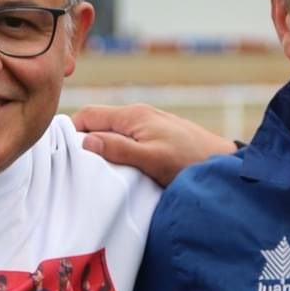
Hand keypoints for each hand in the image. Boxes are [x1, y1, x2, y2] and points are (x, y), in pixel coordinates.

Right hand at [73, 103, 236, 185]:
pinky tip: (119, 173)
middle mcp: (139, 116)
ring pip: (112, 135)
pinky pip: (128, 143)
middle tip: (76, 170)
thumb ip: (118, 149)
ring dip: (103, 152)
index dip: (72, 133)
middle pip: (98, 124)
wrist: (226, 167)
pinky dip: (119, 155)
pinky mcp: (158, 140)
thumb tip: (85, 142)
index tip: (64, 157)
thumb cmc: (190, 162)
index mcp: (132, 115)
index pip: (87, 115)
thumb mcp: (151, 158)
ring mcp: (149, 127)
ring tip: (96, 175)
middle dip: (85, 144)